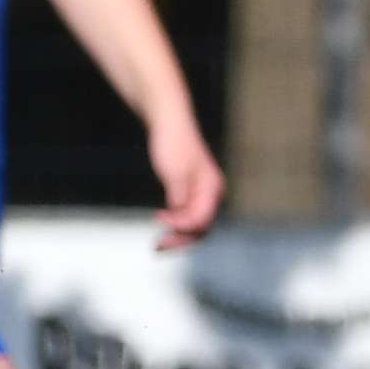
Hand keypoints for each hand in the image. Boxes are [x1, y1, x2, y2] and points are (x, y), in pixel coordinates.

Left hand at [145, 120, 226, 251]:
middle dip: (180, 240)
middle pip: (201, 228)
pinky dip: (176, 224)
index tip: (159, 218)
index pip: (200, 220)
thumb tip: (182, 221)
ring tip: (159, 243)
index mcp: (212, 188)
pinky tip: (163, 222)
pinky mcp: (192, 191)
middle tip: (158, 247)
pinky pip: (188, 216)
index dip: (181, 227)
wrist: (169, 121)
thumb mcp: (175, 173)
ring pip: (195, 225)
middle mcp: (211, 193)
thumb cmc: (173, 143)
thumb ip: (180, 200)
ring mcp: (203, 193)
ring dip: (178, 235)